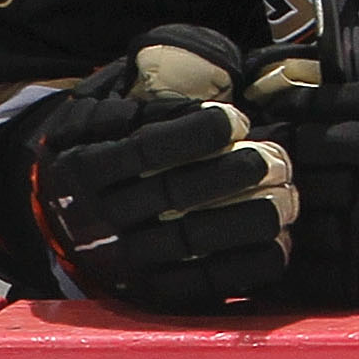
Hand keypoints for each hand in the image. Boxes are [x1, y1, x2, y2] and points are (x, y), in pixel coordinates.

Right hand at [29, 26, 294, 310]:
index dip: (194, 134)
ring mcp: (125, 258)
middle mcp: (100, 215)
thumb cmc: (116, 134)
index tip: (237, 118)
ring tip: (286, 197)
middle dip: (232, 176)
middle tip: (274, 160)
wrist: (72, 206)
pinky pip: (200, 286)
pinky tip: (280, 241)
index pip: (142, 150)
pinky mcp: (150, 290)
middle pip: (171, 197)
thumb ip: (163, 72)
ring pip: (189, 243)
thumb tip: (220, 68)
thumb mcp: (119, 93)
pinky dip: (244, 266)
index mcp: (88, 161)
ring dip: (247, 220)